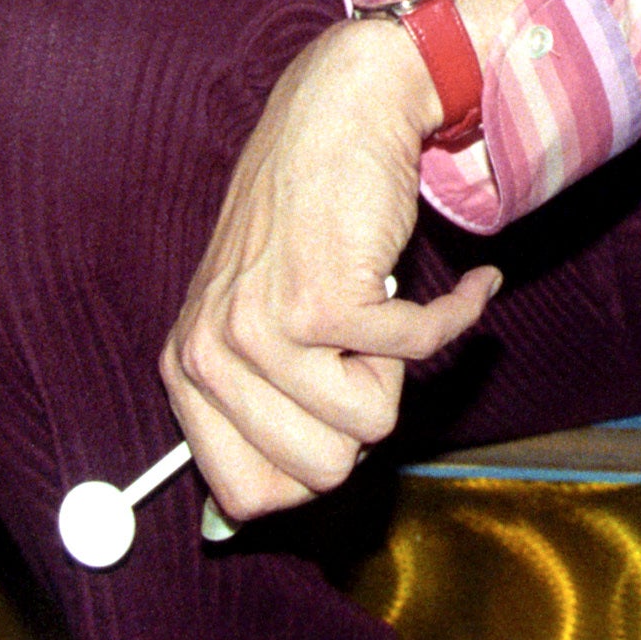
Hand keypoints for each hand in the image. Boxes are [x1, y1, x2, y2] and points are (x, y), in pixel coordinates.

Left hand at [160, 18, 504, 522]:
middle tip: (359, 345)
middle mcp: (211, 355)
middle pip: (321, 471)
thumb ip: (251, 412)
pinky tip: (455, 284)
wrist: (339, 114)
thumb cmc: (310, 221)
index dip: (313, 465)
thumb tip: (238, 525)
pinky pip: (418, 354)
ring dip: (400, 364)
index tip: (334, 409)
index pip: (247, 498)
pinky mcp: (326, 302)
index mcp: (185, 371)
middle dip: (364, 412)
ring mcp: (264, 330)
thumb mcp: (254, 323)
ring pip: (372, 424)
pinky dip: (455, 315)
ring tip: (379, 304)